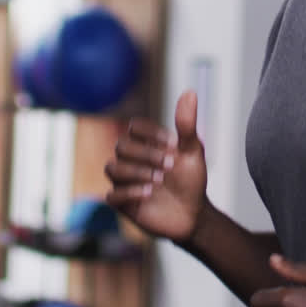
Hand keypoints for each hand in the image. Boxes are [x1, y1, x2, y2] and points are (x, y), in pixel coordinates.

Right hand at [104, 90, 207, 242]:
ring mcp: (125, 182)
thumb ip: (187, 124)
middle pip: (121, 146)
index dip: (151, 133)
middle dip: (145, 154)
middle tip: (169, 165)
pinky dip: (129, 192)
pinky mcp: (123, 204)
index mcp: (146, 144)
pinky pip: (112, 195)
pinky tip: (149, 194)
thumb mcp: (193, 151)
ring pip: (112, 168)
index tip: (174, 144)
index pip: (135, 127)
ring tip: (158, 181)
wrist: (193, 215)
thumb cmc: (191, 180)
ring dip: (136, 172)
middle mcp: (131, 160)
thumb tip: (190, 92)